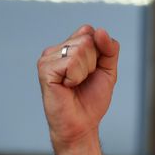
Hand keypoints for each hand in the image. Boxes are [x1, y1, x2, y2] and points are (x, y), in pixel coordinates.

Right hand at [37, 25, 119, 149]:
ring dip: (86, 71)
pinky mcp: (45, 68)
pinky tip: (67, 86)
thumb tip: (100, 31)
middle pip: (87, 39)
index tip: (94, 70)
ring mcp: (48, 57)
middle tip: (84, 80)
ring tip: (75, 84)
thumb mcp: (108, 71)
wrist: (81, 124)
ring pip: (80, 49)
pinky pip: (71, 62)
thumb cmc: (92, 99)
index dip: (100, 51)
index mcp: (70, 47)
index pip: (90, 31)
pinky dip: (76, 77)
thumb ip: (109, 50)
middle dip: (94, 63)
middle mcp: (57, 49)